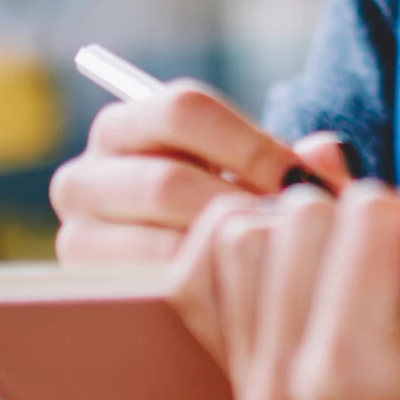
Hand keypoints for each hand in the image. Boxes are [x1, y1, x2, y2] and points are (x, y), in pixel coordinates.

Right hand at [48, 79, 354, 266]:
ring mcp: (77, 235)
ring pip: (158, 243)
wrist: (189, 272)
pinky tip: (243, 290)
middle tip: (289, 232)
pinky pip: (152, 290)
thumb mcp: (257, 176)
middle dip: (238, 209)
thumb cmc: (230, 208)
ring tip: (273, 261)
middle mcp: (85, 175)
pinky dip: (204, 288)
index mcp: (124, 125)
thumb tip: (323, 153)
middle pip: (166, 182)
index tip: (299, 179)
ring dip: (224, 254)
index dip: (250, 144)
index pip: (184, 109)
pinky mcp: (88, 289)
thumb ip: (297, 161)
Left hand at [160, 97, 399, 399]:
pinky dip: (258, 253)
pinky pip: (203, 273)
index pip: (365, 212)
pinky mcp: (240, 390)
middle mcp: (283, 395)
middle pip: (293, 214)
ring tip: (372, 281)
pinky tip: (317, 277)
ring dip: (307, 233)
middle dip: (362, 222)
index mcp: (354, 382)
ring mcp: (253, 397)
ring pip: (241, 231)